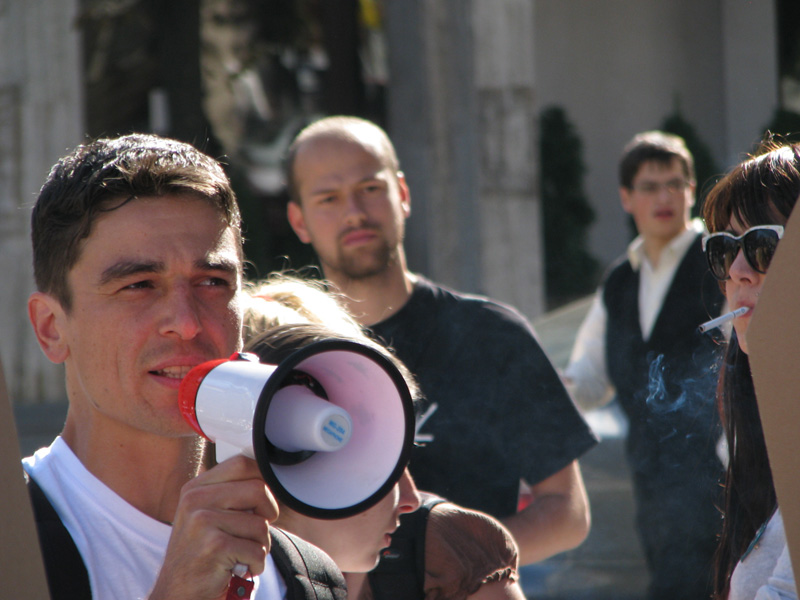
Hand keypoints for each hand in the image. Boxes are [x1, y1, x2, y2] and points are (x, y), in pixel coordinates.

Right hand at [149, 455, 278, 599]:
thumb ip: (231, 494)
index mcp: (195, 488)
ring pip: (261, 524)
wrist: (177, 594)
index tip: (262, 502)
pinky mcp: (214, 546)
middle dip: (269, 513)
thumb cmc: (200, 555)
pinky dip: (255, 564)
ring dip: (260, 546)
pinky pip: (257, 549)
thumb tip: (270, 476)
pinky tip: (238, 569)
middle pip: (259, 489)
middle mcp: (195, 500)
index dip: (263, 480)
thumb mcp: (208, 515)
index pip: (242, 463)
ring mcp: (202, 522)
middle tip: (256, 532)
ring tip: (241, 555)